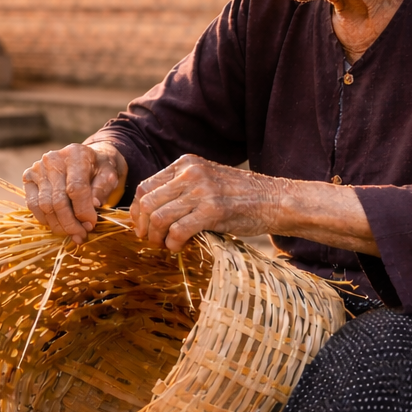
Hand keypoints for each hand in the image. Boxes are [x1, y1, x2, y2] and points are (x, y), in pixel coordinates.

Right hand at [23, 142, 127, 243]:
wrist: (84, 159)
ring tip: (72, 233)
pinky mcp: (28, 177)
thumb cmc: (98, 168)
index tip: (91, 224)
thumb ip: (103, 188)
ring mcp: (38, 168)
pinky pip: (33, 205)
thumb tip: (94, 205)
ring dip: (59, 225)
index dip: (83, 211)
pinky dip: (45, 219)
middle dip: (71, 223)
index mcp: (76, 154)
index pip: (76, 188)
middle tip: (82, 234)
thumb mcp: (109, 174)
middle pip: (58, 200)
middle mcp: (53, 159)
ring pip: (44, 206)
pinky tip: (59, 225)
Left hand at [130, 155, 282, 251]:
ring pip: (159, 217)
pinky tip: (178, 248)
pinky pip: (178, 230)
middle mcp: (190, 173)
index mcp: (186, 164)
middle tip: (149, 239)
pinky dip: (172, 243)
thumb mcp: (206, 180)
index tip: (141, 226)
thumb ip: (181, 188)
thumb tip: (150, 212)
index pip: (146, 186)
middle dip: (143, 225)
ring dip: (156, 237)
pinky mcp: (212, 211)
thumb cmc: (239, 195)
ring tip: (163, 245)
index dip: (138, 210)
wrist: (274, 199)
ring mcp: (202, 191)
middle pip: (148, 201)